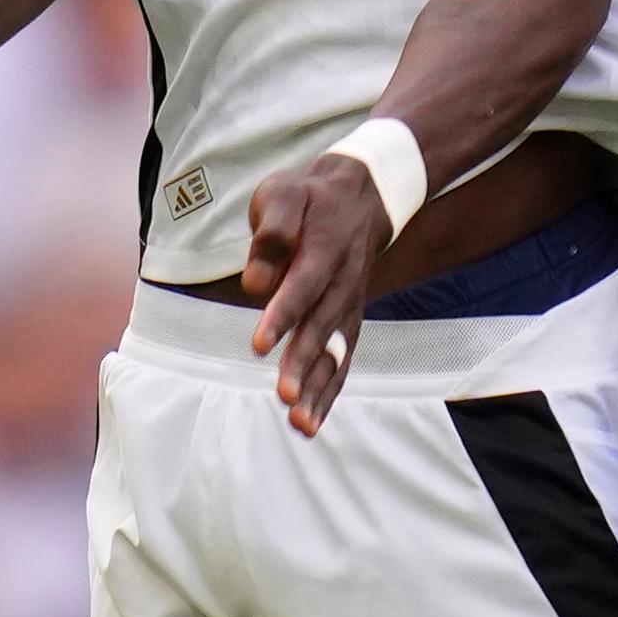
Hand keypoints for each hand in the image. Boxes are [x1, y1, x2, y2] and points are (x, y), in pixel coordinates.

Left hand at [241, 154, 392, 436]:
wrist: (363, 197)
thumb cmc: (310, 198)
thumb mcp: (284, 193)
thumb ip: (272, 232)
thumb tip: (255, 283)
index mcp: (324, 249)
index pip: (303, 286)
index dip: (282, 316)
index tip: (258, 346)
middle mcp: (342, 282)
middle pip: (322, 326)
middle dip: (304, 363)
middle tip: (285, 395)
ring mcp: (349, 305)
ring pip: (336, 351)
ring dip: (319, 388)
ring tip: (300, 423)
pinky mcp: (348, 321)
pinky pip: (342, 360)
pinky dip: (329, 392)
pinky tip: (310, 422)